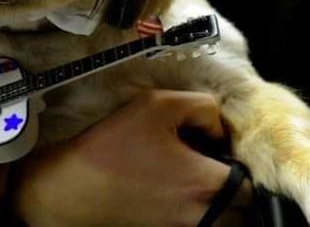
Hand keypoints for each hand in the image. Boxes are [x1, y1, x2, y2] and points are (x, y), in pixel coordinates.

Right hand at [12, 90, 251, 226]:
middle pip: (238, 203)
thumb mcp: (156, 105)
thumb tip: (215, 123)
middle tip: (198, 157)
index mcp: (206, 183)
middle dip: (226, 179)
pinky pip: (193, 222)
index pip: (247, 178)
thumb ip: (199, 106)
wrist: (74, 187)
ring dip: (211, 197)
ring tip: (182, 174)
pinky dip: (190, 208)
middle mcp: (202, 215)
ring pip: (219, 217)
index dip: (229, 154)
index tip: (205, 139)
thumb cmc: (113, 145)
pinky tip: (164, 187)